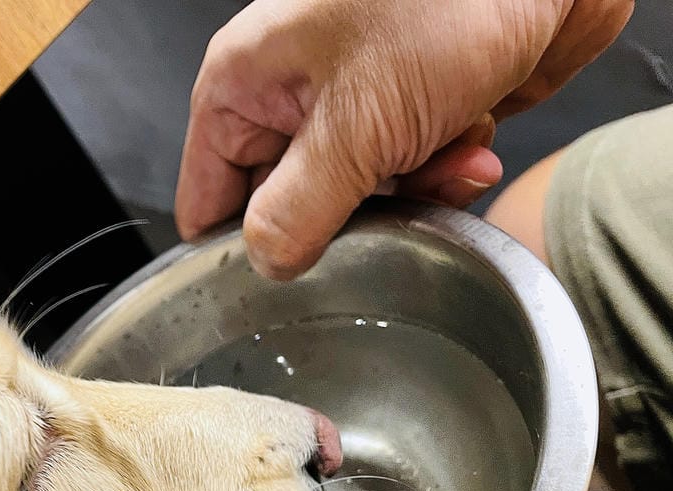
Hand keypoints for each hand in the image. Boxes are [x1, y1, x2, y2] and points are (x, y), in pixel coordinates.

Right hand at [175, 0, 632, 278]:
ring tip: (445, 153)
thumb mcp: (355, 126)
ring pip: (356, 201)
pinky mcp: (407, 111)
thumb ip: (297, 212)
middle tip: (386, 201)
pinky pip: (409, 178)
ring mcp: (350, 103)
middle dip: (343, 219)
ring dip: (409, 193)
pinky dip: (444, 169)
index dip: (237, 247)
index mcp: (243, 84)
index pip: (207, 197)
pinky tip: (471, 140)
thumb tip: (266, 265)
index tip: (283, 275)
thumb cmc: (447, 0)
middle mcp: (288, 95)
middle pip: (285, 208)